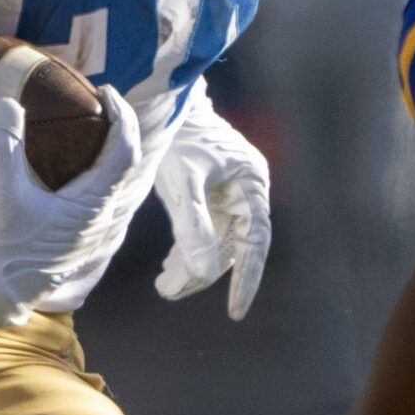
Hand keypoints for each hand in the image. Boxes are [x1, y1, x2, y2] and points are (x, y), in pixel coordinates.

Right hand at [0, 83, 142, 327]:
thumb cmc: (4, 245)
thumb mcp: (2, 193)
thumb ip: (5, 146)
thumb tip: (7, 101)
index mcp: (92, 203)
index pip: (125, 152)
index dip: (122, 116)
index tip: (106, 92)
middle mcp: (103, 217)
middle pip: (130, 164)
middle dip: (123, 127)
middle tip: (104, 101)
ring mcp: (97, 231)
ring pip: (124, 182)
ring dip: (118, 150)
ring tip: (101, 126)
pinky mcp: (87, 238)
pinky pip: (112, 196)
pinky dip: (109, 172)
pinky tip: (89, 165)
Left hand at [153, 82, 270, 319]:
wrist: (160, 103)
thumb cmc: (176, 139)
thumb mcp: (183, 185)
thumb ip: (194, 229)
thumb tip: (203, 276)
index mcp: (251, 184)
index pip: (255, 243)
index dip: (247, 279)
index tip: (235, 311)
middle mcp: (247, 188)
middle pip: (232, 245)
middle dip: (202, 272)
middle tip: (170, 292)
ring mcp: (230, 190)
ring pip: (217, 240)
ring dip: (192, 263)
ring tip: (163, 285)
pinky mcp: (212, 189)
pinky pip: (206, 229)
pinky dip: (189, 248)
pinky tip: (168, 266)